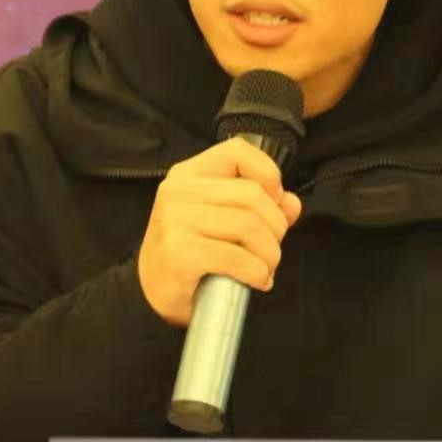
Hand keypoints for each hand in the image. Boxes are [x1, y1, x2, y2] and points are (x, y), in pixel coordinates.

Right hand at [138, 138, 302, 326]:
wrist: (150, 290)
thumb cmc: (189, 251)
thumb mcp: (221, 220)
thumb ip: (260, 206)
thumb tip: (291, 203)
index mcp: (189, 174)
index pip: (237, 151)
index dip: (268, 173)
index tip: (275, 202)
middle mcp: (179, 191)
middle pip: (252, 195)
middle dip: (276, 227)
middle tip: (272, 248)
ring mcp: (176, 220)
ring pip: (249, 226)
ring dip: (269, 253)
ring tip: (266, 267)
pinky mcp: (179, 253)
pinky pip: (236, 257)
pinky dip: (257, 272)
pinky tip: (257, 280)